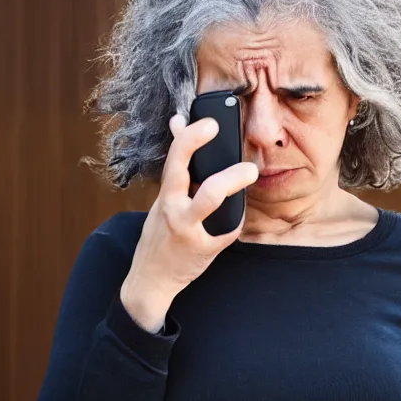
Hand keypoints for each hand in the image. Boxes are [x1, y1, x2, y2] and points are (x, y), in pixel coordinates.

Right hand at [120, 113, 257, 329]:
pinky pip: (227, 228)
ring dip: (231, 180)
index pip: (173, 158)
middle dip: (196, 145)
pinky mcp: (202, 249)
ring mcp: (187, 228)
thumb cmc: (160, 233)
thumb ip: (176, 167)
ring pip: (209, 198)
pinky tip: (239, 210)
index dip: (189, 136)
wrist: (151, 278)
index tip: (207, 121)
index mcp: (165, 195)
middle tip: (220, 130)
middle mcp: (172, 209)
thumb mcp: (163, 199)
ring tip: (250, 171)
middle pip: (183, 170)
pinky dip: (236, 218)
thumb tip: (178, 122)